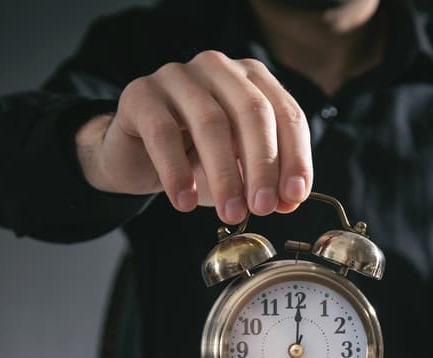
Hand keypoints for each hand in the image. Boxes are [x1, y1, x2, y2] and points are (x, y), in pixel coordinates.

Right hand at [74, 51, 312, 223]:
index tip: (294, 196)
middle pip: (253, 111)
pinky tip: (185, 202)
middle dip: (263, 164)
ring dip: (225, 174)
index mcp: (252, 80)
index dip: (295, 156)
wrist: (136, 157)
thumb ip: (266, 182)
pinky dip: (177, 172)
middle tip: (264, 207)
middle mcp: (218, 68)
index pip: (286, 113)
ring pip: (211, 121)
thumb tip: (289, 200)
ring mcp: (177, 75)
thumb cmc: (195, 158)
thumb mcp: (239, 172)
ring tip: (231, 213)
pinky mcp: (140, 93)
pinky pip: (163, 132)